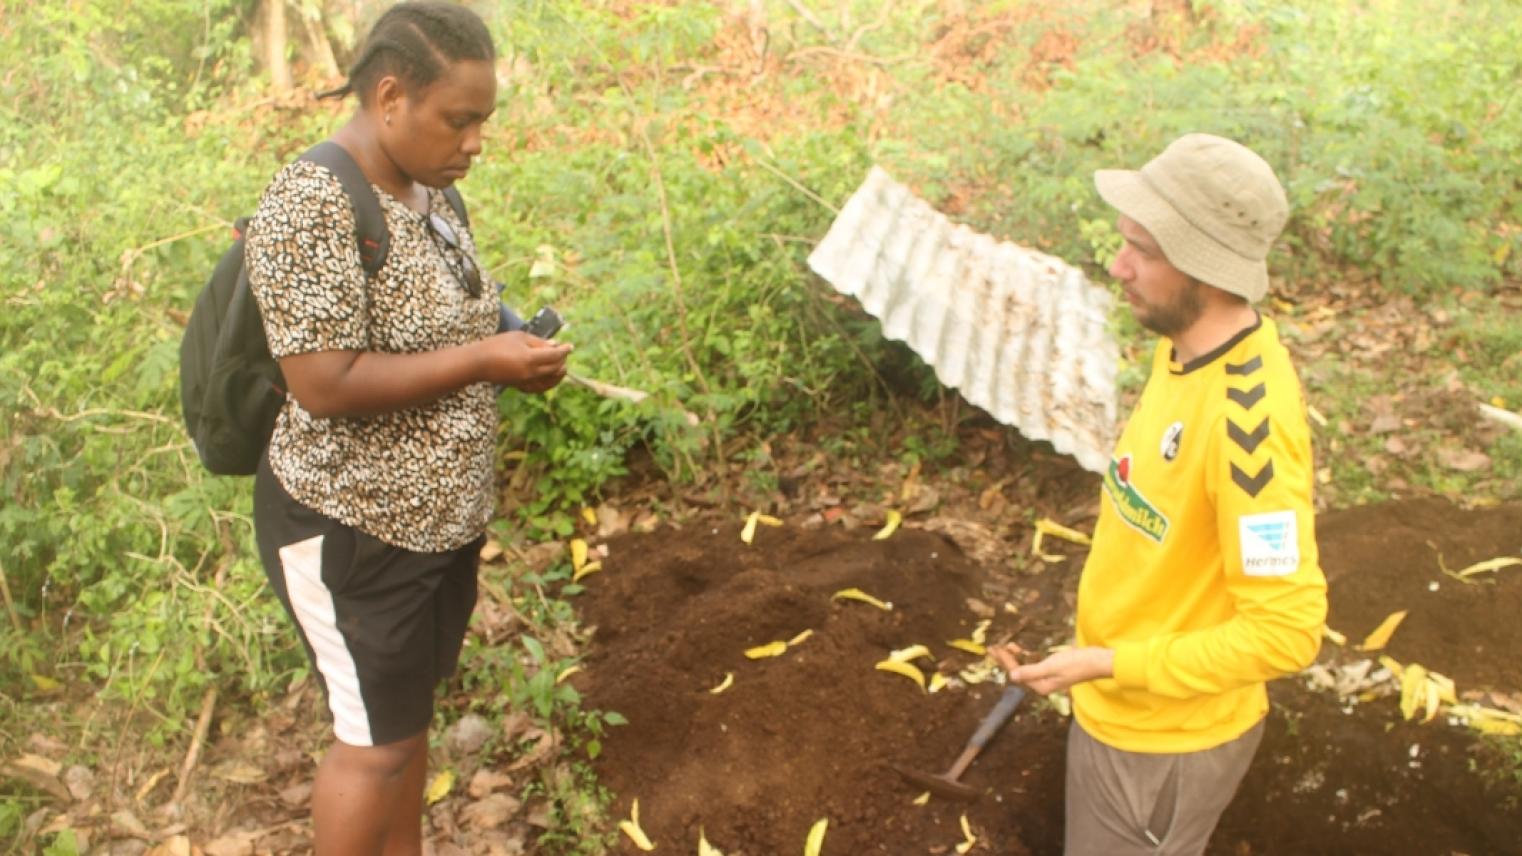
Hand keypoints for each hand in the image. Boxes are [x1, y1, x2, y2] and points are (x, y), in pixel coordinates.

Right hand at [478, 331, 570, 392]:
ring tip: (562, 366)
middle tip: (564, 353)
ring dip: (559, 373)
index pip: (555, 355)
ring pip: (550, 381)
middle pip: (555, 368)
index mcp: (530, 359)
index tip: (570, 346)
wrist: (479, 362)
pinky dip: (549, 384)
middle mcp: (531, 373)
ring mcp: (526, 382)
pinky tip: (551, 378)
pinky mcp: (521, 387)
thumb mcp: (519, 337)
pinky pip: (540, 388)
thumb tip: (555, 345)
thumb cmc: (497, 345)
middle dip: (562, 360)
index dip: (564, 350)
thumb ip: (538, 342)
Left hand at [990, 643, 1113, 695]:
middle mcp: (1043, 684)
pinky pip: (1034, 663)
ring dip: (1015, 657)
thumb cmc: (1076, 664)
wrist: (1098, 661)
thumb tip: (1012, 675)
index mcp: (1041, 686)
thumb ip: (1031, 671)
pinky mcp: (1053, 669)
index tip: (995, 648)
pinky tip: (1021, 650)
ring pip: (1025, 667)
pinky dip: (1026, 656)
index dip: (1005, 660)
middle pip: (1019, 671)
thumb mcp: (1052, 667)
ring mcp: (1048, 677)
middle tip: (994, 646)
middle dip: (1006, 659)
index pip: (1017, 672)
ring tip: (1006, 645)